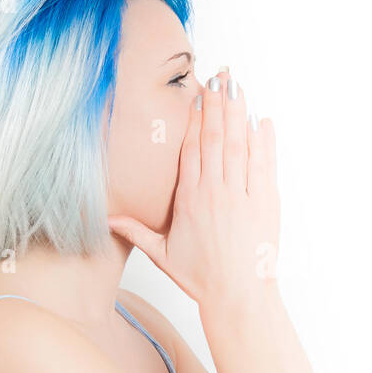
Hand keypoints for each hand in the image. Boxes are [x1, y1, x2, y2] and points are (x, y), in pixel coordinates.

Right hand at [108, 70, 280, 310]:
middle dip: (218, 104)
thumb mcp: (162, 255)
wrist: (238, 296)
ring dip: (239, 114)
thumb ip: (136, 231)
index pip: (192, 149)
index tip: (198, 96)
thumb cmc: (201, 278)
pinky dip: (264, 141)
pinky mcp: (265, 203)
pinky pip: (264, 165)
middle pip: (216, 138)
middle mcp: (215, 192)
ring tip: (239, 87)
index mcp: (190, 199)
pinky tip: (263, 121)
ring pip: (240, 145)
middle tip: (221, 76)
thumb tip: (107, 220)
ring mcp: (242, 195)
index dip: (196, 120)